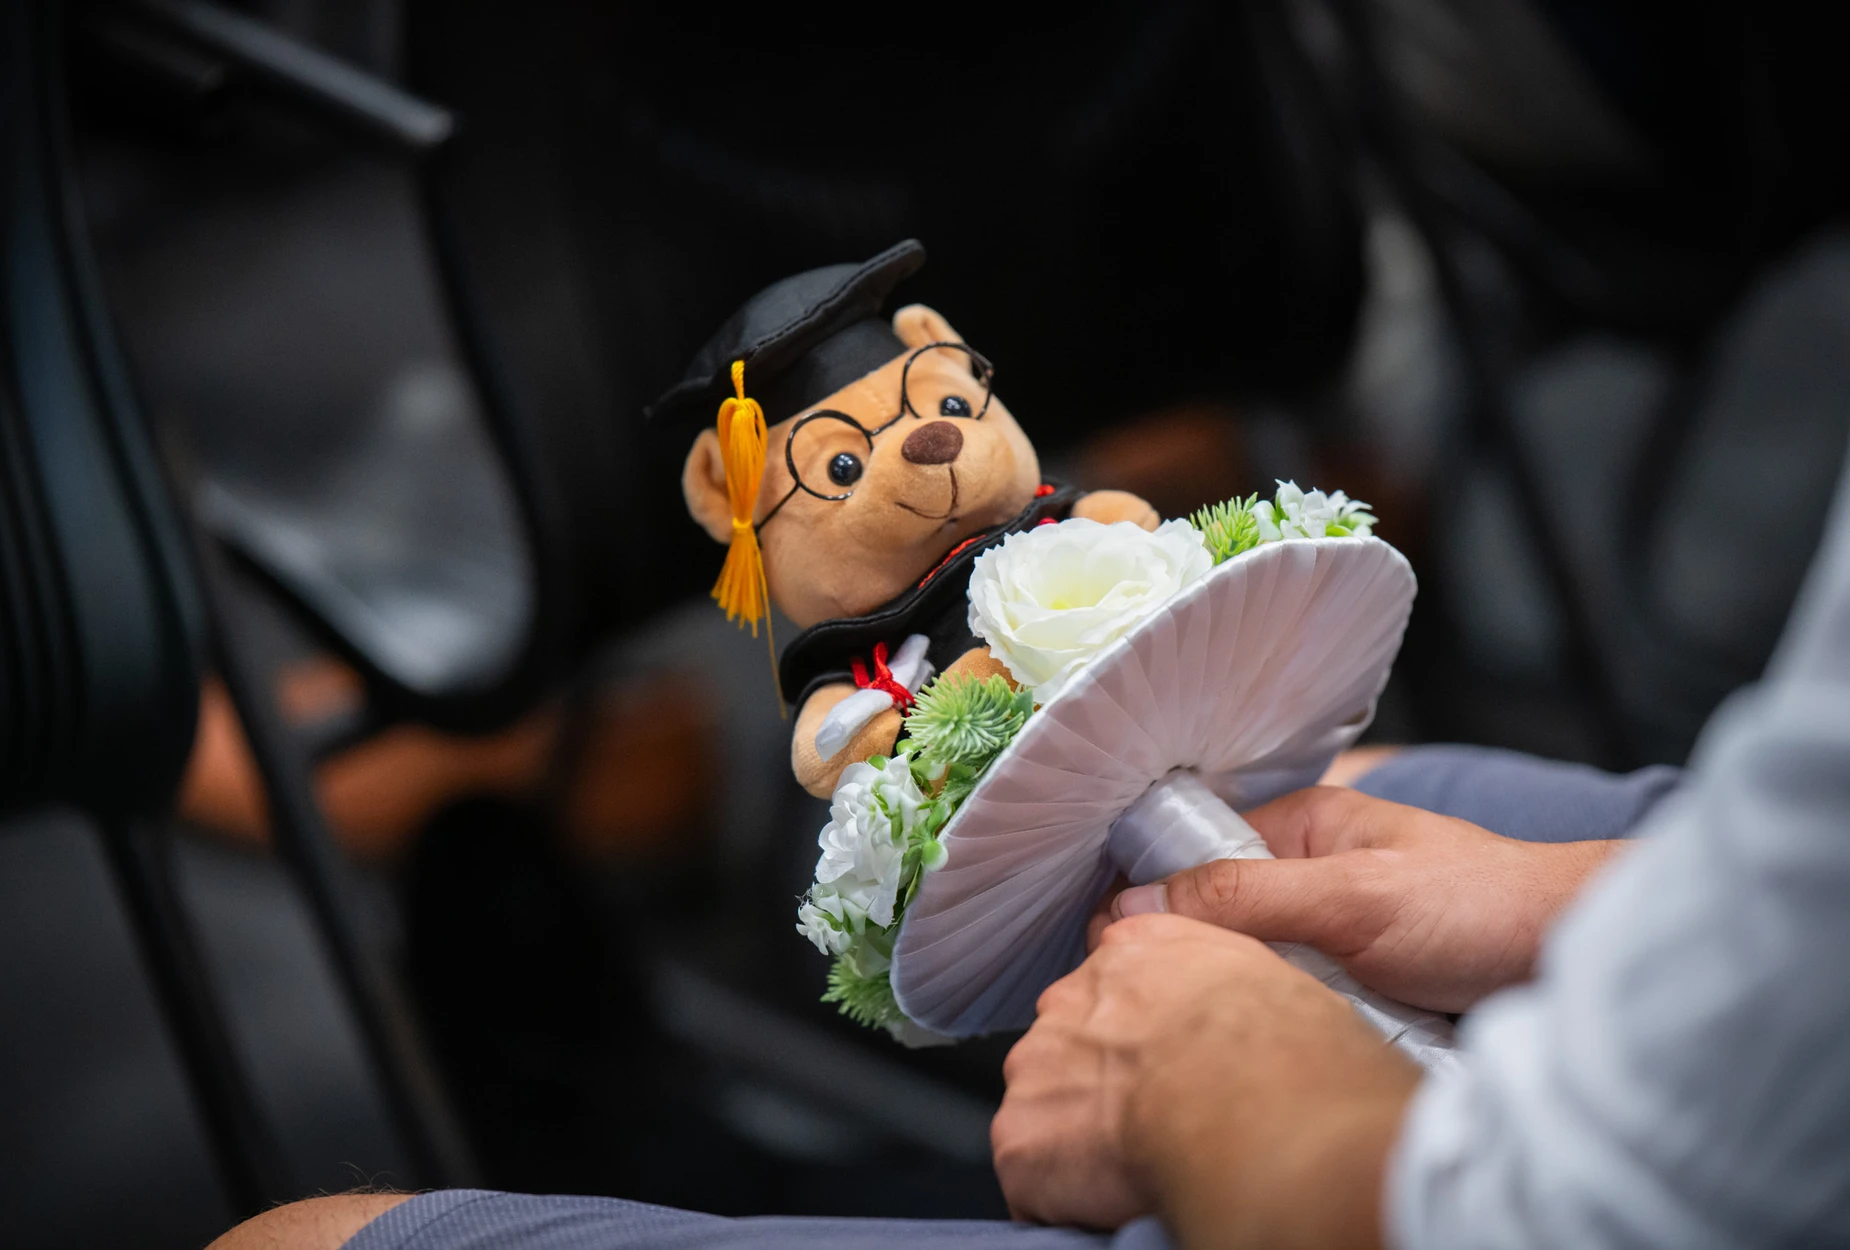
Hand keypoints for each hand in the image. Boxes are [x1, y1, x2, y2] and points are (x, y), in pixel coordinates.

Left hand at [993, 913, 1417, 1245]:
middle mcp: (1070, 996)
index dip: (1135, 1038)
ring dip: (1077, 1140)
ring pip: (1044, 1110)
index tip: (1159, 1068)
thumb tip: (1236, 1008)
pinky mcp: (1020, 1139)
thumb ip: (1221, 978)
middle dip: (1098, 1085)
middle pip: (1068, 1046)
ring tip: (1137, 1166)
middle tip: (1152, 1122)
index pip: (1114, 989)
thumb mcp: (1266, 974)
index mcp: (1133, 951)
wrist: (1253, 1105)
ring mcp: (1036, 1066)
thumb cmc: (1286, 1050)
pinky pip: (1031, 1178)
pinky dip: (1062, 1198)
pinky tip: (1111, 1203)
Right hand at [1098, 786, 1620, 1011]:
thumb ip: (1245, 897)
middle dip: (1196, 954)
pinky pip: (1288, 1002)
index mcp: (1300, 826)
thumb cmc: (1481, 907)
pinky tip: (1274, 1038)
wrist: (1575, 959)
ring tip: (1231, 1018)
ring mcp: (1328, 932)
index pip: (1191, 851)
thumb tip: (1134, 901)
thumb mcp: (1351, 898)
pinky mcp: (1351, 987)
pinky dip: (1281, 1018)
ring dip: (1243, 993)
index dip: (1149, 894)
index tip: (1116, 942)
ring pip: (1249, 965)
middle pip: (1214, 916)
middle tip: (1175, 993)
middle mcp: (1305, 875)